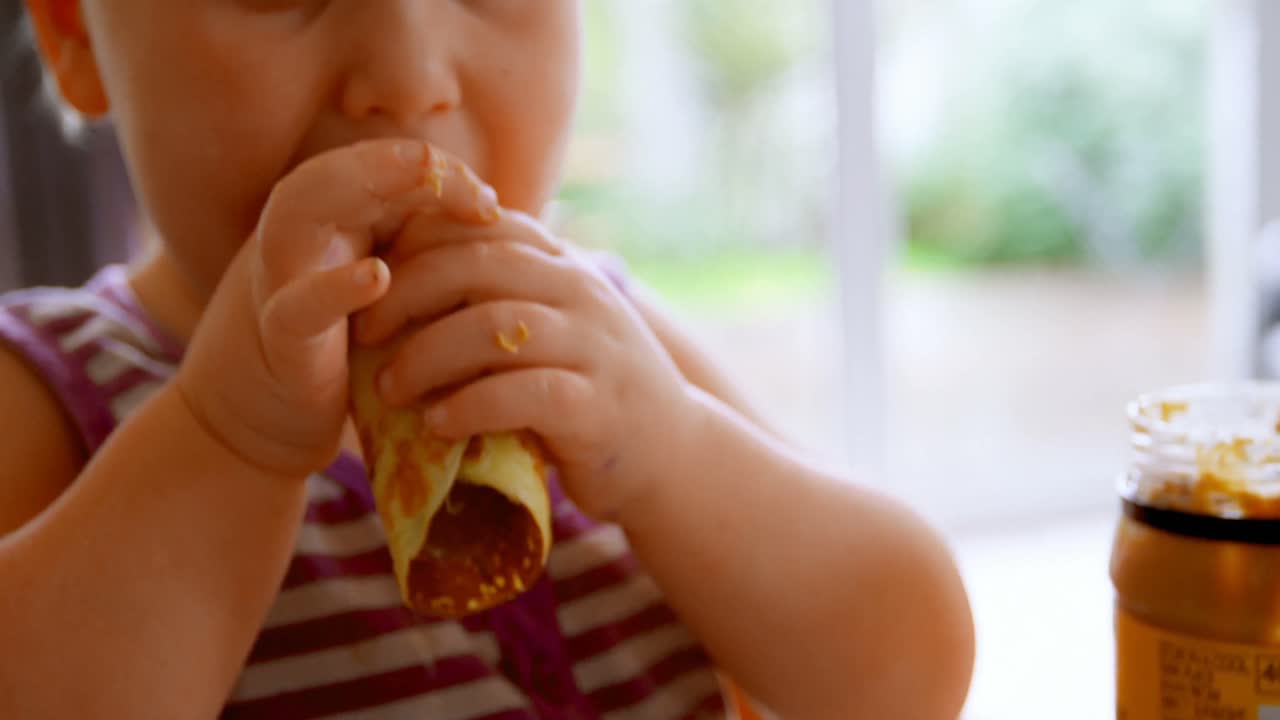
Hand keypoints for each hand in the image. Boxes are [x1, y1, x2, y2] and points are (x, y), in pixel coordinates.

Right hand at [177, 140, 500, 477]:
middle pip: (338, 170)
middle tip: (471, 186)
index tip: (491, 204)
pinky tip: (377, 277)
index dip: (435, 170)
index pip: (379, 166)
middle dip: (402, 161)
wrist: (274, 420)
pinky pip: (296, 306)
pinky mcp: (281, 339)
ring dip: (360, 183)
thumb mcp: (393, 287)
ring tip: (423, 179)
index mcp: (331, 220)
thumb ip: (425, 247)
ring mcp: (282, 282)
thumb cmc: (348, 346)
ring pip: (297, 210)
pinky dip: (333, 288)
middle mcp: (301, 238)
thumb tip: (494, 216)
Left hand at [354, 208, 704, 518]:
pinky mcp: (596, 408)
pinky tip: (437, 424)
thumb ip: (499, 296)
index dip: (419, 243)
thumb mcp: (551, 327)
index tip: (372, 282)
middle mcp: (582, 293)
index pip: (484, 223)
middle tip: (365, 335)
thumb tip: (397, 280)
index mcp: (564, 266)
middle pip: (479, 265)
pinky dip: (469, 407)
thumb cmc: (588, 389)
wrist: (672, 455)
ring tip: (388, 389)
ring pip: (495, 327)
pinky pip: (523, 393)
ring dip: (427, 356)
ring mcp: (594, 347)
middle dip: (408, 296)